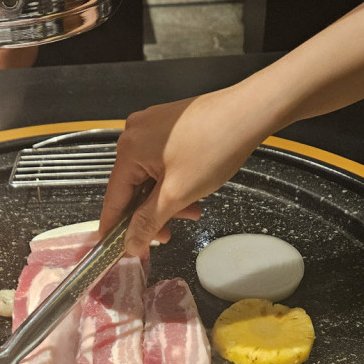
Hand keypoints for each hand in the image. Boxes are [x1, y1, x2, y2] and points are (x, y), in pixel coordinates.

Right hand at [100, 82, 271, 254]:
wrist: (250, 112)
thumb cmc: (216, 145)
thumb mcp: (177, 195)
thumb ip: (148, 222)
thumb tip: (130, 243)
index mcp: (129, 149)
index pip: (113, 199)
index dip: (115, 229)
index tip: (118, 250)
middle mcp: (135, 134)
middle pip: (132, 189)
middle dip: (150, 215)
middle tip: (167, 235)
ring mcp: (152, 128)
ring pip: (149, 178)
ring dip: (165, 201)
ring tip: (190, 211)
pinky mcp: (168, 127)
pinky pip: (160, 164)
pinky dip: (173, 182)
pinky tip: (191, 193)